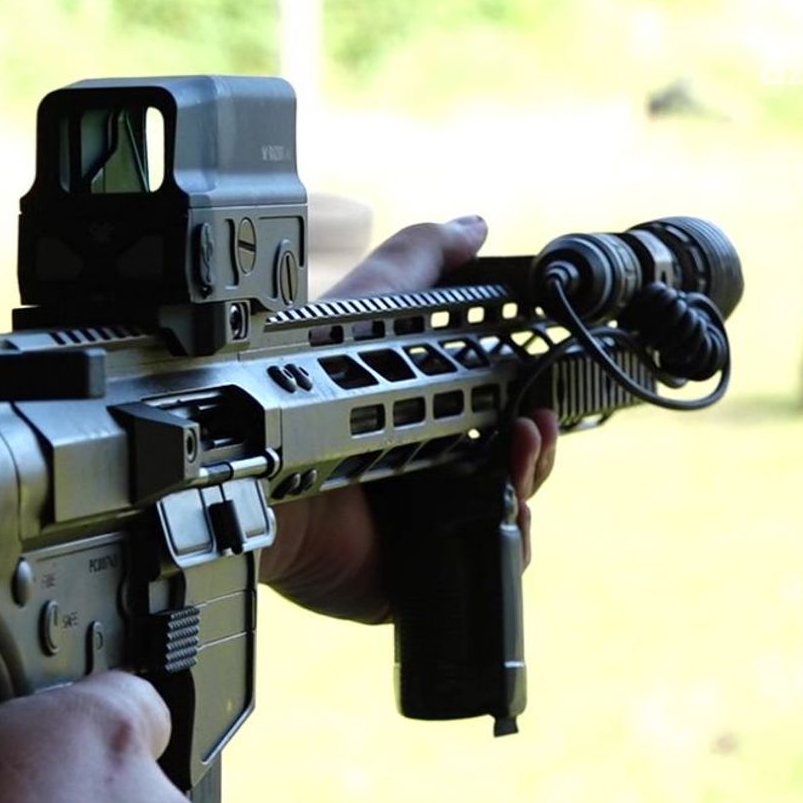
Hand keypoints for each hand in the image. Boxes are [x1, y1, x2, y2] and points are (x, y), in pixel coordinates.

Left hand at [261, 216, 558, 621]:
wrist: (263, 464)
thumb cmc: (304, 383)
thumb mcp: (369, 303)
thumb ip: (419, 260)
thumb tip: (474, 225)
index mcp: (415, 423)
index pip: (494, 421)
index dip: (527, 409)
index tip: (539, 396)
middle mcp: (419, 478)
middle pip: (508, 471)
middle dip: (534, 449)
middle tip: (532, 426)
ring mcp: (417, 530)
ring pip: (503, 516)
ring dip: (528, 485)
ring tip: (520, 454)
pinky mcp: (409, 577)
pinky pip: (481, 567)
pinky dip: (508, 543)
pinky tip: (507, 511)